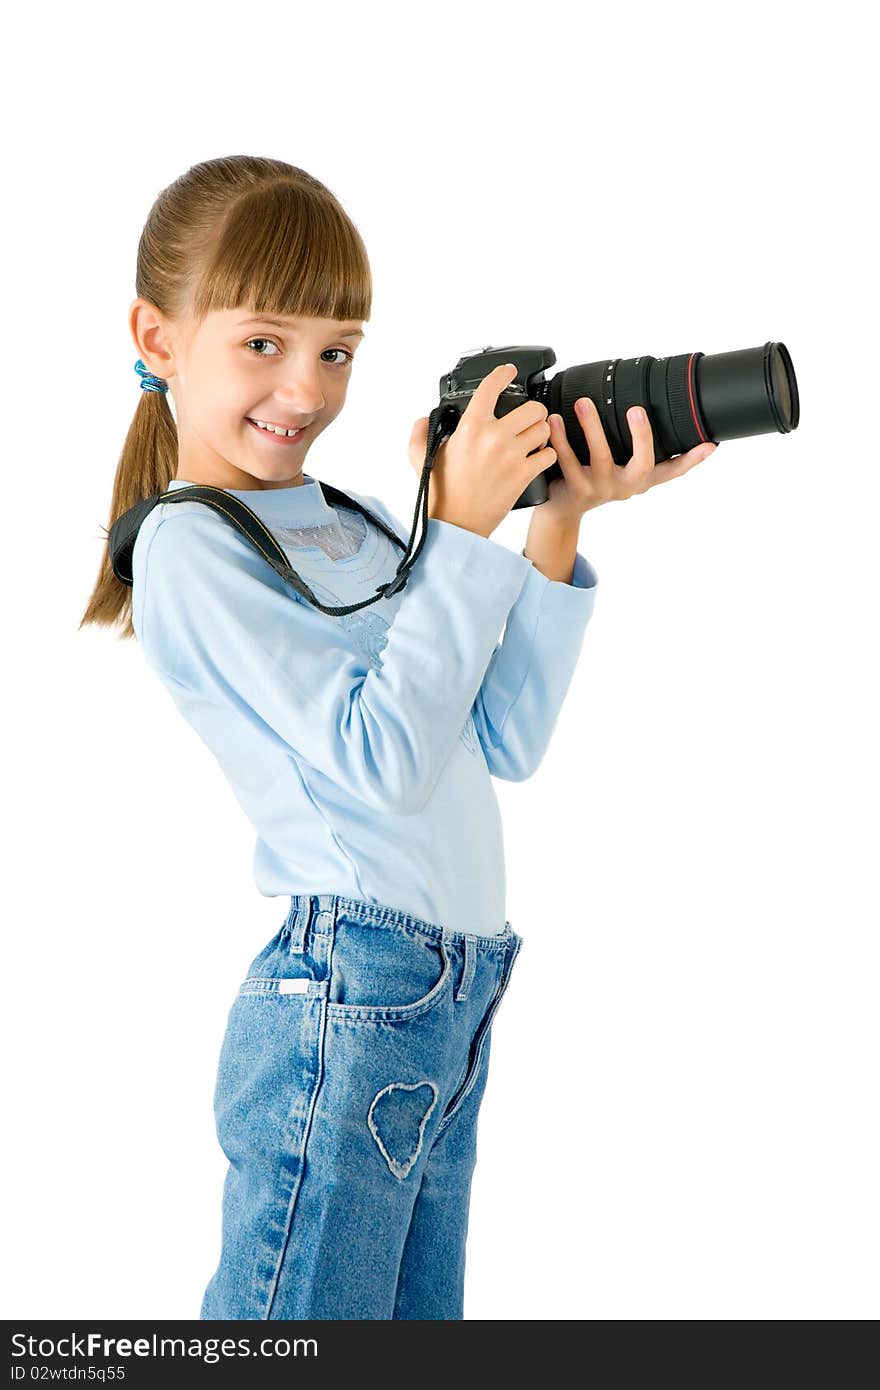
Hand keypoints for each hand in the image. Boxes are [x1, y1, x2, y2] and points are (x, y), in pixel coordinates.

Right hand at [406, 364, 555, 537]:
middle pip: (531, 408)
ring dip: (540, 432)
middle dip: (532, 411)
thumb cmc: (440, 493)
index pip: (491, 388)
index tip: (509, 372)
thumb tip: (424, 419)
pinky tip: (537, 458)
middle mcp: (494, 437)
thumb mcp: (420, 458)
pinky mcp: (524, 474)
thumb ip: (421, 433)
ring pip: (543, 429)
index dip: (503, 374)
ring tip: (532, 439)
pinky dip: (546, 455)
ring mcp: (512, 456)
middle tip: (528, 418)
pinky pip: (548, 454)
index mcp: (471, 427)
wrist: (457, 524)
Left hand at [544, 398, 718, 524]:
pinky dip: (560, 439)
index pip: (672, 471)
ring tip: (583, 402)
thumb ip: (632, 446)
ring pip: (600, 458)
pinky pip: (568, 462)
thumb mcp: (619, 466)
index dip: (692, 460)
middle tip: (638, 409)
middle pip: (642, 464)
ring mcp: (601, 489)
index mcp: (640, 479)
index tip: (709, 444)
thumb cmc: (593, 477)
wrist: (562, 510)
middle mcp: (625, 486)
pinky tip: (554, 421)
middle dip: (643, 437)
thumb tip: (644, 403)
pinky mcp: (576, 491)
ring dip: (592, 428)